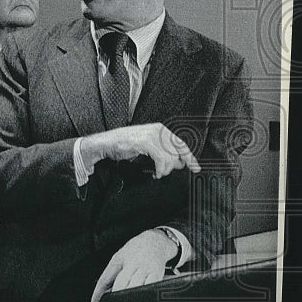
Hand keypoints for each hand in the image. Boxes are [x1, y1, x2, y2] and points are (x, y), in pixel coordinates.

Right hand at [80, 123, 200, 178]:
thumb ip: (163, 151)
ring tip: (158, 173)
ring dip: (165, 170)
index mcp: (160, 129)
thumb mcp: (147, 146)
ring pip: (170, 157)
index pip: (181, 143)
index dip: (190, 157)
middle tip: (165, 172)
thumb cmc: (124, 145)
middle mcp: (158, 129)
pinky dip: (160, 169)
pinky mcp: (145, 142)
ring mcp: (152, 135)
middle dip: (174, 166)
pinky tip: (155, 173)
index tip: (195, 168)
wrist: (105, 143)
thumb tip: (179, 162)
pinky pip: (161, 159)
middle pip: (177, 152)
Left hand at [90, 229, 177, 301]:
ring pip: (135, 287)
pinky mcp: (157, 274)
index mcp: (118, 259)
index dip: (99, 292)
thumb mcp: (119, 257)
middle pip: (121, 283)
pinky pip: (150, 287)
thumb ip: (112, 274)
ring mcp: (145, 268)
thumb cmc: (134, 252)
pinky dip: (144, 296)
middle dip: (115, 296)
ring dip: (129, 298)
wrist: (154, 241)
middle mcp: (131, 263)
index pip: (105, 278)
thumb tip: (104, 293)